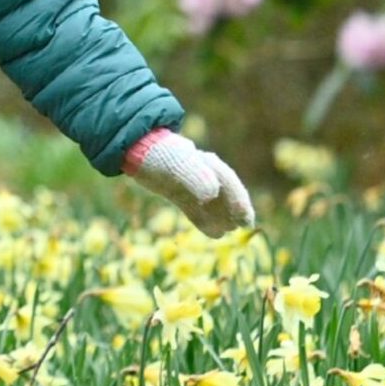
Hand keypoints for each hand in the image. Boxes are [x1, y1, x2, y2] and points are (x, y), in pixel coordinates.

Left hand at [124, 130, 253, 237]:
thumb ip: (195, 177)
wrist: (138, 152)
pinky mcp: (180, 194)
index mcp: (206, 162)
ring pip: (213, 203)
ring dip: (223, 216)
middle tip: (244, 225)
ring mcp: (191, 184)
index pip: (227, 181)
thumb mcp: (177, 164)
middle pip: (225, 193)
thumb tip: (211, 194)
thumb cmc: (161, 156)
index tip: (246, 216)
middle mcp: (203, 173)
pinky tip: (214, 234)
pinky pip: (196, 210)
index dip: (238, 199)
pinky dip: (205, 221)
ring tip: (230, 230)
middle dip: (236, 208)